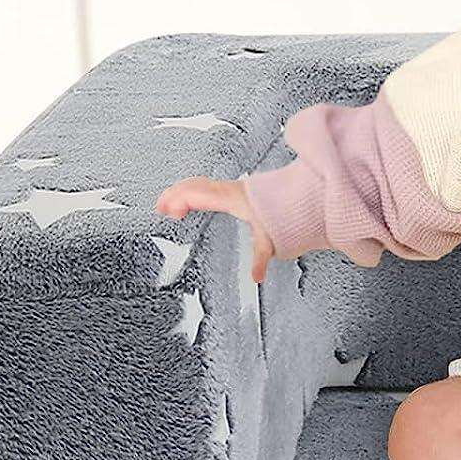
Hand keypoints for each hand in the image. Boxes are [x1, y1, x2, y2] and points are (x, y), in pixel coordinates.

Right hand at [156, 177, 276, 284]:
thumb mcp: (271, 238)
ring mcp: (231, 188)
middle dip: (173, 195)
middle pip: (193, 185)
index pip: (198, 194)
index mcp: (232, 198)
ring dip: (181, 191)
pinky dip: (192, 191)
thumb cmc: (286, 213)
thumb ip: (261, 257)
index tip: (169, 212)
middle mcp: (229, 190)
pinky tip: (189, 201)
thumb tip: (256, 276)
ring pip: (198, 183)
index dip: (180, 200)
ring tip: (168, 205)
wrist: (300, 197)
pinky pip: (207, 185)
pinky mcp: (234, 189)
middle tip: (160, 208)